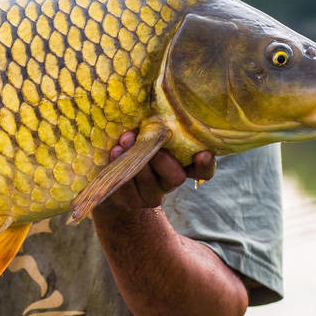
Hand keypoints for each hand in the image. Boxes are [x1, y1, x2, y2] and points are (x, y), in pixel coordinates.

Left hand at [99, 131, 215, 211]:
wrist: (109, 170)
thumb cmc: (133, 142)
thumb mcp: (146, 132)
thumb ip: (154, 127)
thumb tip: (151, 114)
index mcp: (181, 164)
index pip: (202, 170)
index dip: (205, 165)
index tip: (202, 153)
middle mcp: (169, 182)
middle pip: (175, 177)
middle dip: (160, 159)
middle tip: (146, 141)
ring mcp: (152, 195)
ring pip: (149, 183)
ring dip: (136, 160)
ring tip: (123, 142)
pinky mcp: (132, 202)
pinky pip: (127, 188)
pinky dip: (119, 168)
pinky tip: (115, 152)